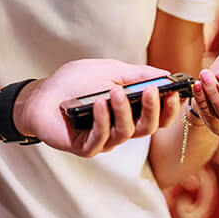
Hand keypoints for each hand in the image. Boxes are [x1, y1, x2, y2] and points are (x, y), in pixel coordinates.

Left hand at [13, 59, 183, 156]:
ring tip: (115, 91)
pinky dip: (102, 120)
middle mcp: (120, 128)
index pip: (158, 116)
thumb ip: (136, 75)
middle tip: (152, 91)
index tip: (177, 92)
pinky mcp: (85, 147)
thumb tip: (165, 74)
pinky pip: (100, 139)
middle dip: (153, 110)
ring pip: (126, 133)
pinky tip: (99, 103)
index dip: (170, 108)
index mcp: (130, 111)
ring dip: (124, 111)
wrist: (41, 95)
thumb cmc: (74, 82)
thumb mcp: (109, 70)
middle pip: (148, 128)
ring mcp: (104, 139)